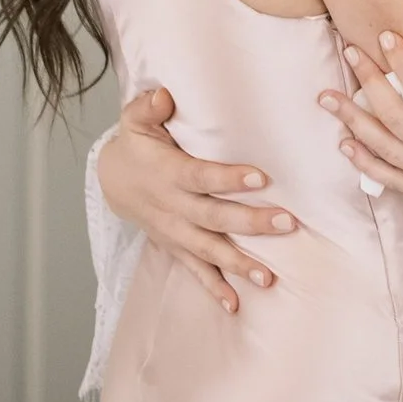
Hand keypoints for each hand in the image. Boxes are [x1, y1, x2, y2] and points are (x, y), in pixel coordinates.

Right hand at [99, 87, 297, 312]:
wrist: (115, 181)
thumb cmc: (137, 145)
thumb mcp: (134, 120)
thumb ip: (148, 107)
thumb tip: (164, 96)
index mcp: (168, 174)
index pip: (202, 177)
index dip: (229, 179)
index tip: (262, 178)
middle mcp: (173, 207)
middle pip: (214, 217)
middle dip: (251, 222)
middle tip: (288, 223)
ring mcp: (175, 232)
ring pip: (209, 251)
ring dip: (239, 264)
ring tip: (269, 277)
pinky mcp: (176, 247)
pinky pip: (195, 271)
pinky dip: (214, 289)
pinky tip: (236, 305)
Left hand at [318, 32, 402, 214]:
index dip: (402, 60)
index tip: (386, 36)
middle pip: (394, 114)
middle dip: (369, 80)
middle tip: (350, 52)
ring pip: (382, 146)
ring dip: (352, 119)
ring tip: (327, 97)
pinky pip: (389, 178)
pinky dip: (364, 161)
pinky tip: (345, 142)